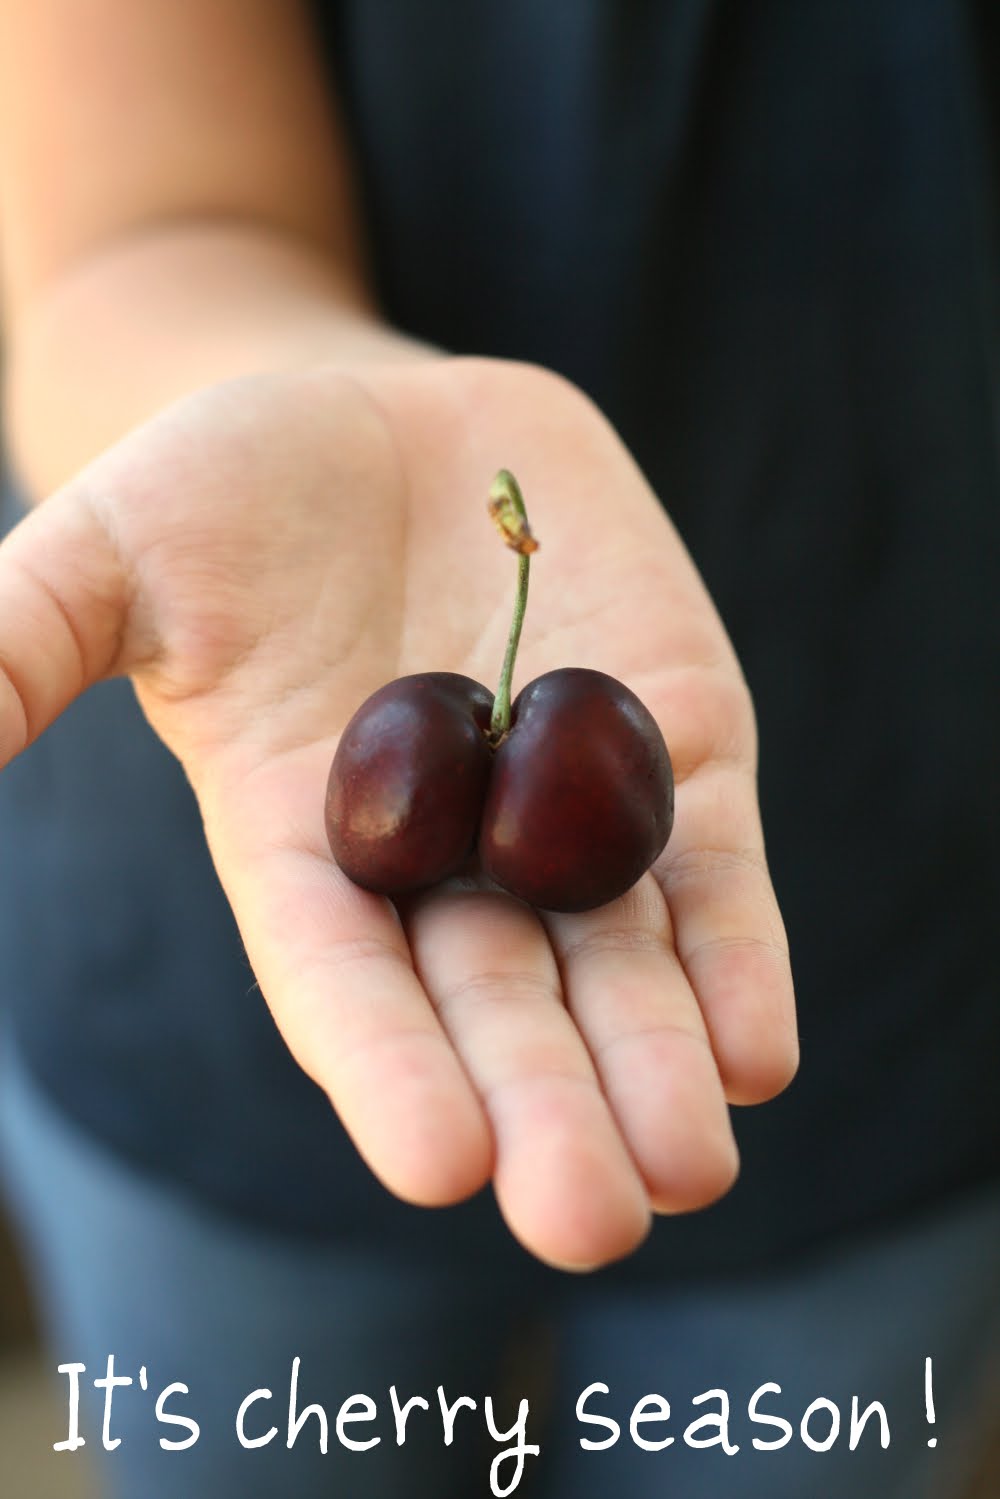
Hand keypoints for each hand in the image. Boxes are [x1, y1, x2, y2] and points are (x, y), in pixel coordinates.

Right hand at [0, 355, 796, 1268]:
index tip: (436, 1162)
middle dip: (544, 1107)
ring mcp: (565, 811)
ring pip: (619, 965)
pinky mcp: (671, 748)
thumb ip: (23, 650)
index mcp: (307, 846)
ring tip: (689, 1165)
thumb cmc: (228, 487)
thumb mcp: (113, 554)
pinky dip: (735, 957)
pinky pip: (711, 873)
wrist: (385, 424)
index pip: (346, 982)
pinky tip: (755, 1052)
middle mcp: (445, 861)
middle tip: (588, 1222)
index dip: (386, 1068)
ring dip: (657, 1065)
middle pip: (498, 1006)